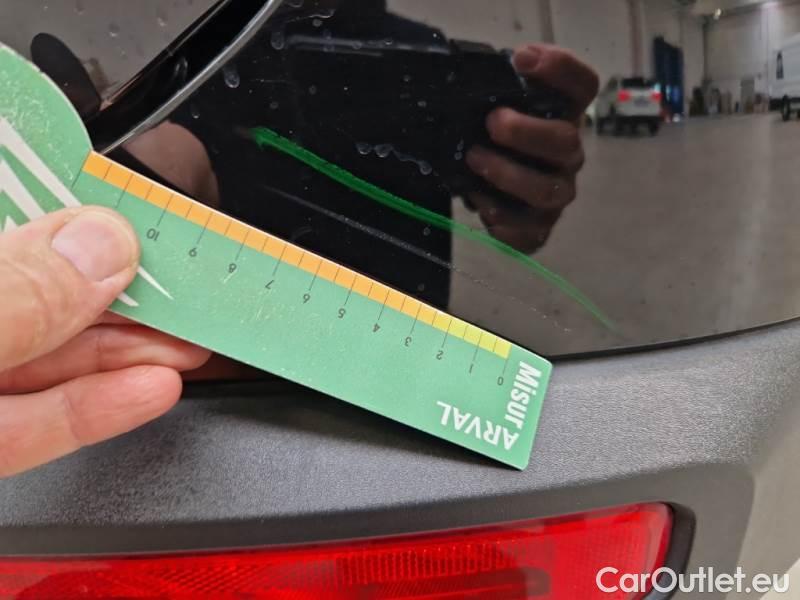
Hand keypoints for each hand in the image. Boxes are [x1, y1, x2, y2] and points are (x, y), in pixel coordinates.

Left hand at [0, 208, 210, 477]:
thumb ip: (17, 292)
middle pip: (48, 296)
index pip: (21, 227)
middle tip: (193, 290)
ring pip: (53, 359)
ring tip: (191, 341)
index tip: (150, 218)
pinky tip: (154, 389)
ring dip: (133, 351)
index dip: (84, 221)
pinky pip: (42, 423)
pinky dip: (103, 408)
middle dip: (129, 294)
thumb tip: (103, 247)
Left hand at [466, 44, 598, 252]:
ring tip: (475, 160)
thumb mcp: (492, 113)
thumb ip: (492, 93)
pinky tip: (480, 203)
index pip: (582, 86)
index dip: (560, 69)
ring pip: (548, 190)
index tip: (522, 59)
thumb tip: (479, 77)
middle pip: (567, 141)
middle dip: (527, 131)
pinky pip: (529, 233)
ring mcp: (556, 194)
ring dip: (509, 174)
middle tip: (492, 122)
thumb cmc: (493, 144)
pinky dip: (502, 220)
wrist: (487, 194)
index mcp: (562, 117)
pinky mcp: (538, 229)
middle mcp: (567, 156)